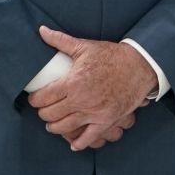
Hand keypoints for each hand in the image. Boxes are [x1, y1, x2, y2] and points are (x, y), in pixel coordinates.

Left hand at [27, 27, 156, 150]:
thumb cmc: (111, 56)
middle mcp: (81, 100)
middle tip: (44, 109)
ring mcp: (93, 113)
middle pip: (50, 115)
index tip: (35, 99)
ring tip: (53, 123)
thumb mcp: (85, 46)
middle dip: (43, 113)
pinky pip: (88, 138)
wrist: (140, 65)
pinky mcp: (106, 121)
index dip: (35, 100)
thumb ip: (60, 41)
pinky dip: (78, 143)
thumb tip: (41, 30)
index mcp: (73, 82)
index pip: (43, 98)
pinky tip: (73, 143)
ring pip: (64, 128)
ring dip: (55, 127)